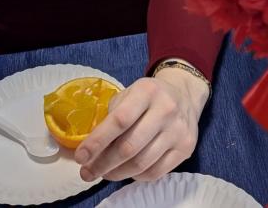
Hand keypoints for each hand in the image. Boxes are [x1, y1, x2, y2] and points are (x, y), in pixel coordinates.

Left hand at [74, 67, 209, 181]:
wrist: (185, 94)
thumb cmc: (149, 96)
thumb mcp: (130, 93)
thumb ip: (112, 115)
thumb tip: (91, 148)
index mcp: (147, 91)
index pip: (120, 120)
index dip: (97, 141)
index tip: (80, 157)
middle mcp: (166, 110)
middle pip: (129, 147)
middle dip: (103, 164)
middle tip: (87, 172)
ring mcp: (178, 131)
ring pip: (141, 163)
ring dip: (117, 173)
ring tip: (104, 173)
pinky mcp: (186, 148)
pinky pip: (155, 172)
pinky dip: (136, 176)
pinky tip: (126, 171)